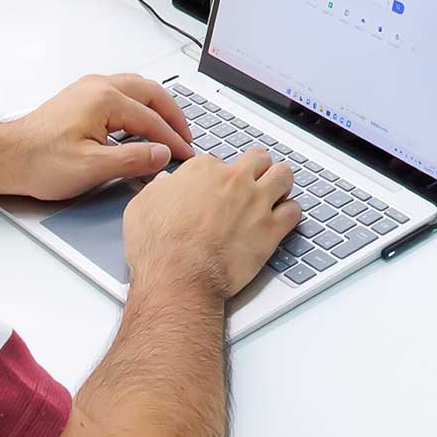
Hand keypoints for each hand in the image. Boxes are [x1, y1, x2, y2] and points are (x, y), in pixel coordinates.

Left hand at [0, 74, 194, 201]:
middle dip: (173, 115)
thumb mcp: (92, 168)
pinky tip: (144, 121)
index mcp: (105, 99)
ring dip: (159, 106)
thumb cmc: (41, 162)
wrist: (8, 157)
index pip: (152, 119)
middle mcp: (99, 85)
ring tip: (171, 127)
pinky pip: (123, 92)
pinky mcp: (82, 95)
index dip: (172, 140)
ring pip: (138, 88)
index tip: (185, 155)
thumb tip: (162, 154)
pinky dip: (142, 104)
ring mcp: (89, 88)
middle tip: (186, 137)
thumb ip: (133, 159)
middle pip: (151, 93)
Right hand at [123, 149, 301, 297]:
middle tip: (253, 180)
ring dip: (280, 182)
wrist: (180, 277)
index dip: (218, 175)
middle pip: (258, 158)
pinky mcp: (271, 229)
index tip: (216, 187)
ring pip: (283, 175)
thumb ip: (158, 190)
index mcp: (203, 170)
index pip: (219, 161)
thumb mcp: (142, 207)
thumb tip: (164, 184)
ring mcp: (256, 202)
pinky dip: (290, 213)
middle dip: (256, 168)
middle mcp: (233, 180)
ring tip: (275, 192)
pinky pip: (294, 210)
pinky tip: (282, 219)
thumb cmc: (159, 247)